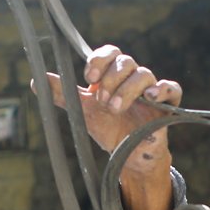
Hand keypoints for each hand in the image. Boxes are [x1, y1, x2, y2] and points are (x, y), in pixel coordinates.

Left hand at [43, 45, 181, 161]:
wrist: (128, 157)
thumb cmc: (108, 129)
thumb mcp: (83, 113)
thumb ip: (64, 95)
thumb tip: (37, 81)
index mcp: (114, 75)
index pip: (110, 52)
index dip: (100, 60)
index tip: (89, 77)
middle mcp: (133, 78)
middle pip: (126, 61)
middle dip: (111, 79)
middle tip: (101, 101)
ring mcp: (151, 91)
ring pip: (144, 74)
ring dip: (127, 89)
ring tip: (115, 108)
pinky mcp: (167, 106)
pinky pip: (172, 88)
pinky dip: (162, 89)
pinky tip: (150, 98)